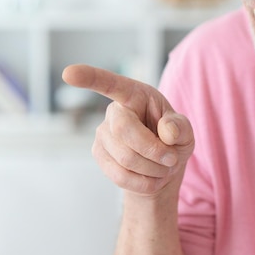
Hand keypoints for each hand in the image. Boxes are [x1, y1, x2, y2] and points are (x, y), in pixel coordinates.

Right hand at [62, 64, 194, 196]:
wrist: (163, 168)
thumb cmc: (173, 140)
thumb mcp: (185, 131)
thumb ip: (180, 127)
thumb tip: (167, 131)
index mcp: (135, 95)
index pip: (110, 84)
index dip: (90, 78)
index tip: (69, 73)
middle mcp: (114, 111)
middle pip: (124, 130)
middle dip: (153, 150)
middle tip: (172, 159)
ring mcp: (102, 134)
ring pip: (126, 158)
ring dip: (153, 169)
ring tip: (164, 167)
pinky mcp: (99, 155)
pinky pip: (120, 176)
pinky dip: (144, 182)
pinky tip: (152, 178)